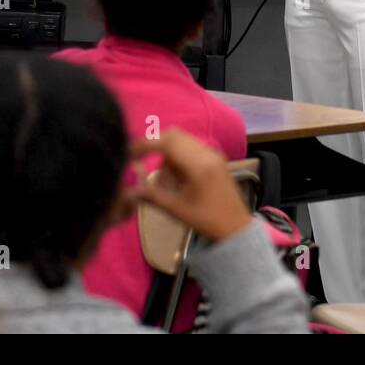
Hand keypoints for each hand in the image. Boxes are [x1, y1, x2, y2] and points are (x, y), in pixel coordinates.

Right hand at [130, 129, 252, 243]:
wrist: (237, 228)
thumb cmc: (207, 221)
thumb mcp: (176, 210)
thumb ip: (151, 196)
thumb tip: (127, 190)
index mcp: (198, 165)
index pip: (167, 142)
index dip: (145, 144)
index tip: (130, 153)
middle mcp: (207, 153)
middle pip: (174, 135)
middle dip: (156, 147)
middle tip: (144, 164)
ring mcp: (214, 153)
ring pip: (182, 140)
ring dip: (168, 153)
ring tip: (167, 180)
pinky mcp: (216, 158)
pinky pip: (192, 147)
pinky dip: (179, 156)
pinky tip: (179, 178)